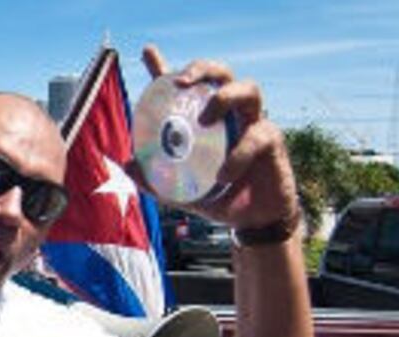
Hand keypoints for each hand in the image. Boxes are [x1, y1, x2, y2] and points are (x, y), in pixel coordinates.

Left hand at [134, 46, 298, 233]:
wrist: (253, 222)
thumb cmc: (218, 198)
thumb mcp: (179, 191)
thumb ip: (153, 180)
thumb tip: (127, 164)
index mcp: (204, 121)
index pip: (186, 88)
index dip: (165, 67)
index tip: (147, 52)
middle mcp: (230, 115)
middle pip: (220, 73)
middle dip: (202, 69)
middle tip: (182, 82)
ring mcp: (253, 123)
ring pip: (248, 89)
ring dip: (225, 98)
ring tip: (206, 119)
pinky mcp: (272, 141)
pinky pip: (257, 138)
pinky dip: (238, 155)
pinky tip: (224, 174)